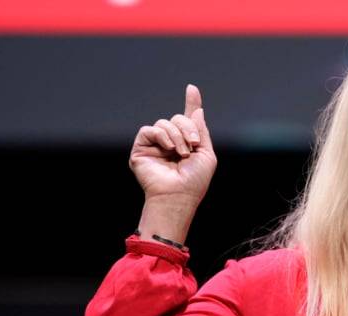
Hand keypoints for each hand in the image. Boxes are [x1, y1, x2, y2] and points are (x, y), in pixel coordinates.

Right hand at [129, 84, 216, 209]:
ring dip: (177, 136)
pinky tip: (169, 148)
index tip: (192, 89)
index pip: (187, 120)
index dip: (191, 103)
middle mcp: (170, 143)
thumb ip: (201, 130)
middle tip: (193, 145)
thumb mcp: (206, 154)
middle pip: (177, 118)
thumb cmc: (194, 181)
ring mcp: (155, 146)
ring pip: (164, 123)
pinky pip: (149, 130)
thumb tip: (198, 109)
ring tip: (182, 153)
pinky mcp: (140, 149)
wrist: (178, 195)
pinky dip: (161, 136)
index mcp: (186, 144)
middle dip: (188, 128)